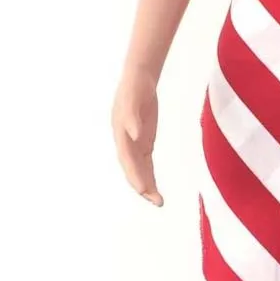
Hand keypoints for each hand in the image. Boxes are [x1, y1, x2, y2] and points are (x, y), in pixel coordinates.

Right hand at [111, 68, 163, 205]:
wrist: (138, 78)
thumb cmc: (135, 87)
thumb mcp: (134, 98)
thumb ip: (133, 117)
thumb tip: (135, 135)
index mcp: (121, 133)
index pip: (127, 159)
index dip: (134, 174)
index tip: (143, 189)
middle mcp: (125, 141)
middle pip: (132, 168)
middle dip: (142, 185)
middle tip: (156, 201)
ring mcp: (133, 143)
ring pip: (139, 169)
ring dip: (146, 185)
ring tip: (158, 201)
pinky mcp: (142, 142)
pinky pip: (145, 163)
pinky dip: (149, 176)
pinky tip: (154, 188)